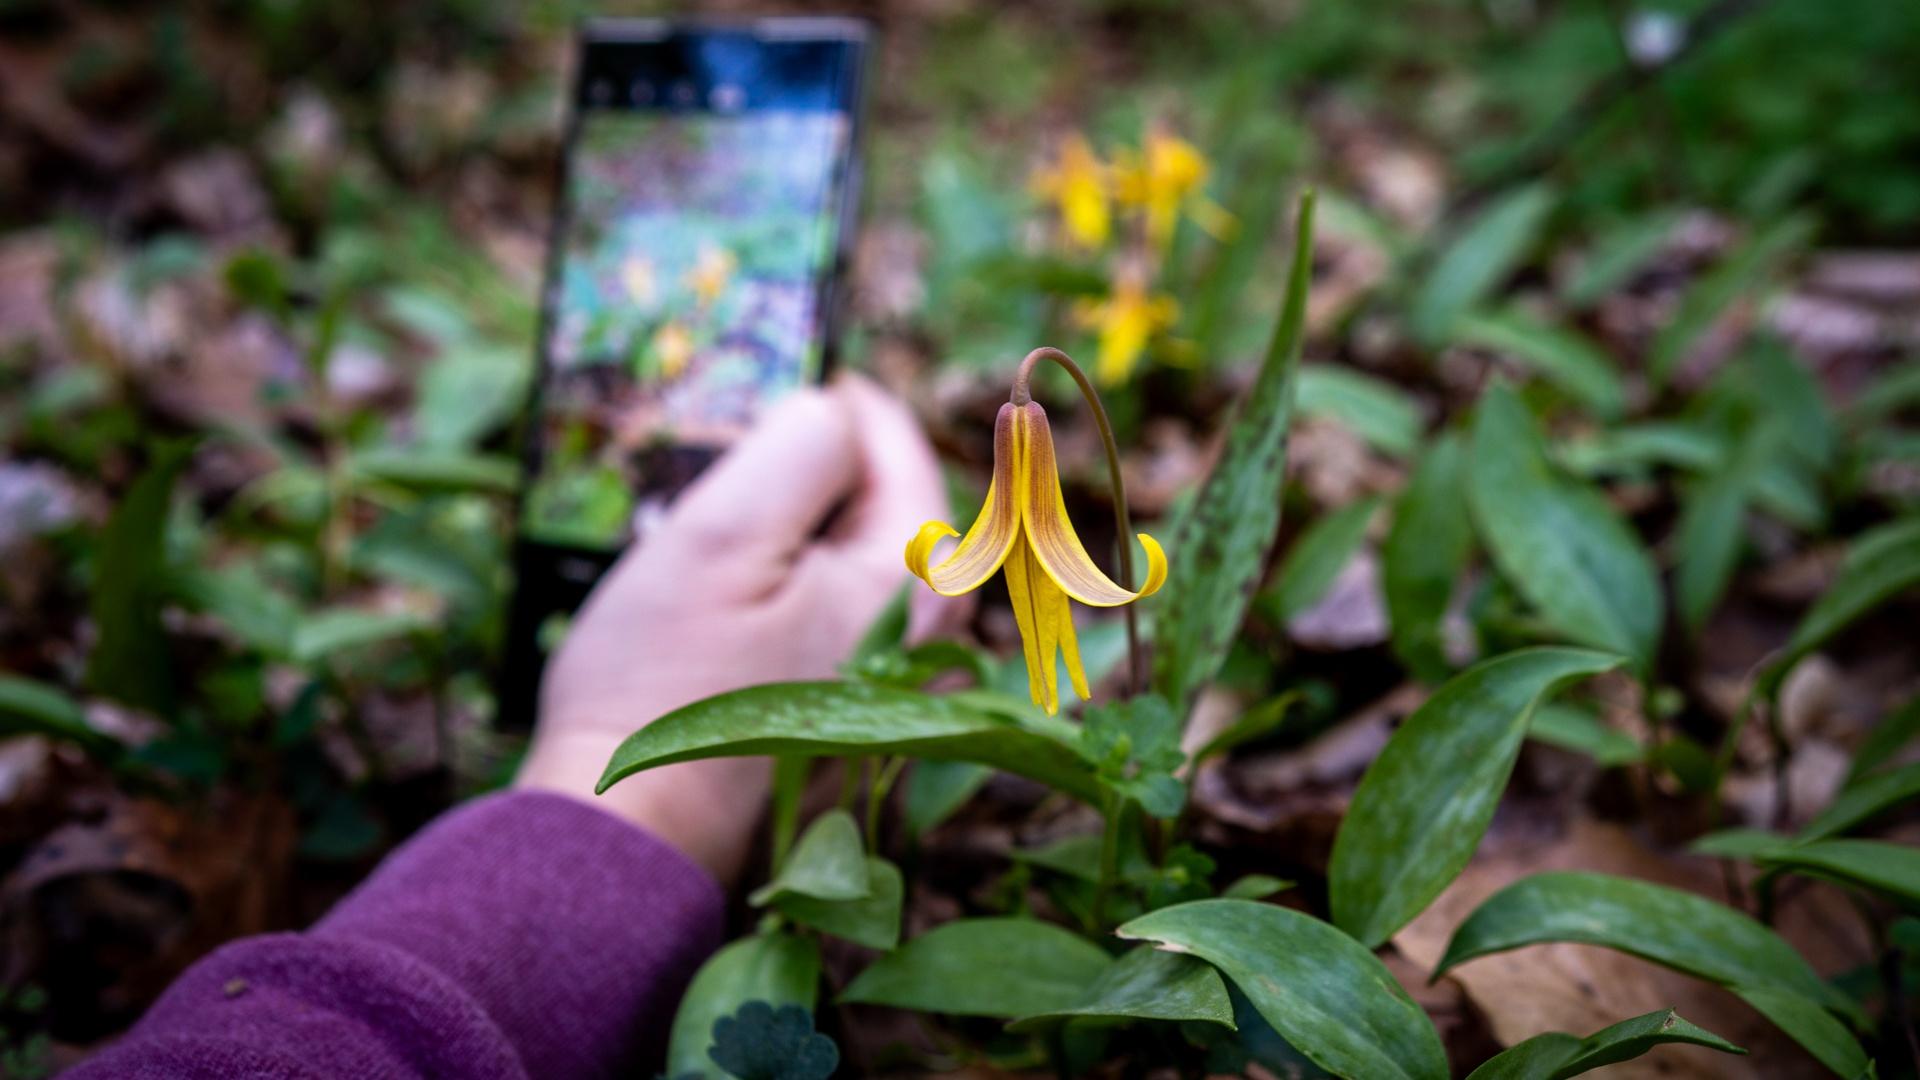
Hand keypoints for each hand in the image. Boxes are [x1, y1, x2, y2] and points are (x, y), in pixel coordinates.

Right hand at [516, 376, 956, 883]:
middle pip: (880, 504)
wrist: (627, 832)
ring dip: (798, 523)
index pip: (896, 447)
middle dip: (818, 462)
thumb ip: (798, 446)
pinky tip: (727, 591)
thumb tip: (828, 413)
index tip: (791, 373)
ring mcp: (890, 689)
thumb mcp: (723, 532)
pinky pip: (829, 614)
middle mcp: (927, 639)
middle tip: (744, 435)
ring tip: (724, 507)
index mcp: (916, 582)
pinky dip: (788, 582)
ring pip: (851, 560)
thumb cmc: (665, 681)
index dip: (839, 401)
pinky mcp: (845, 723)